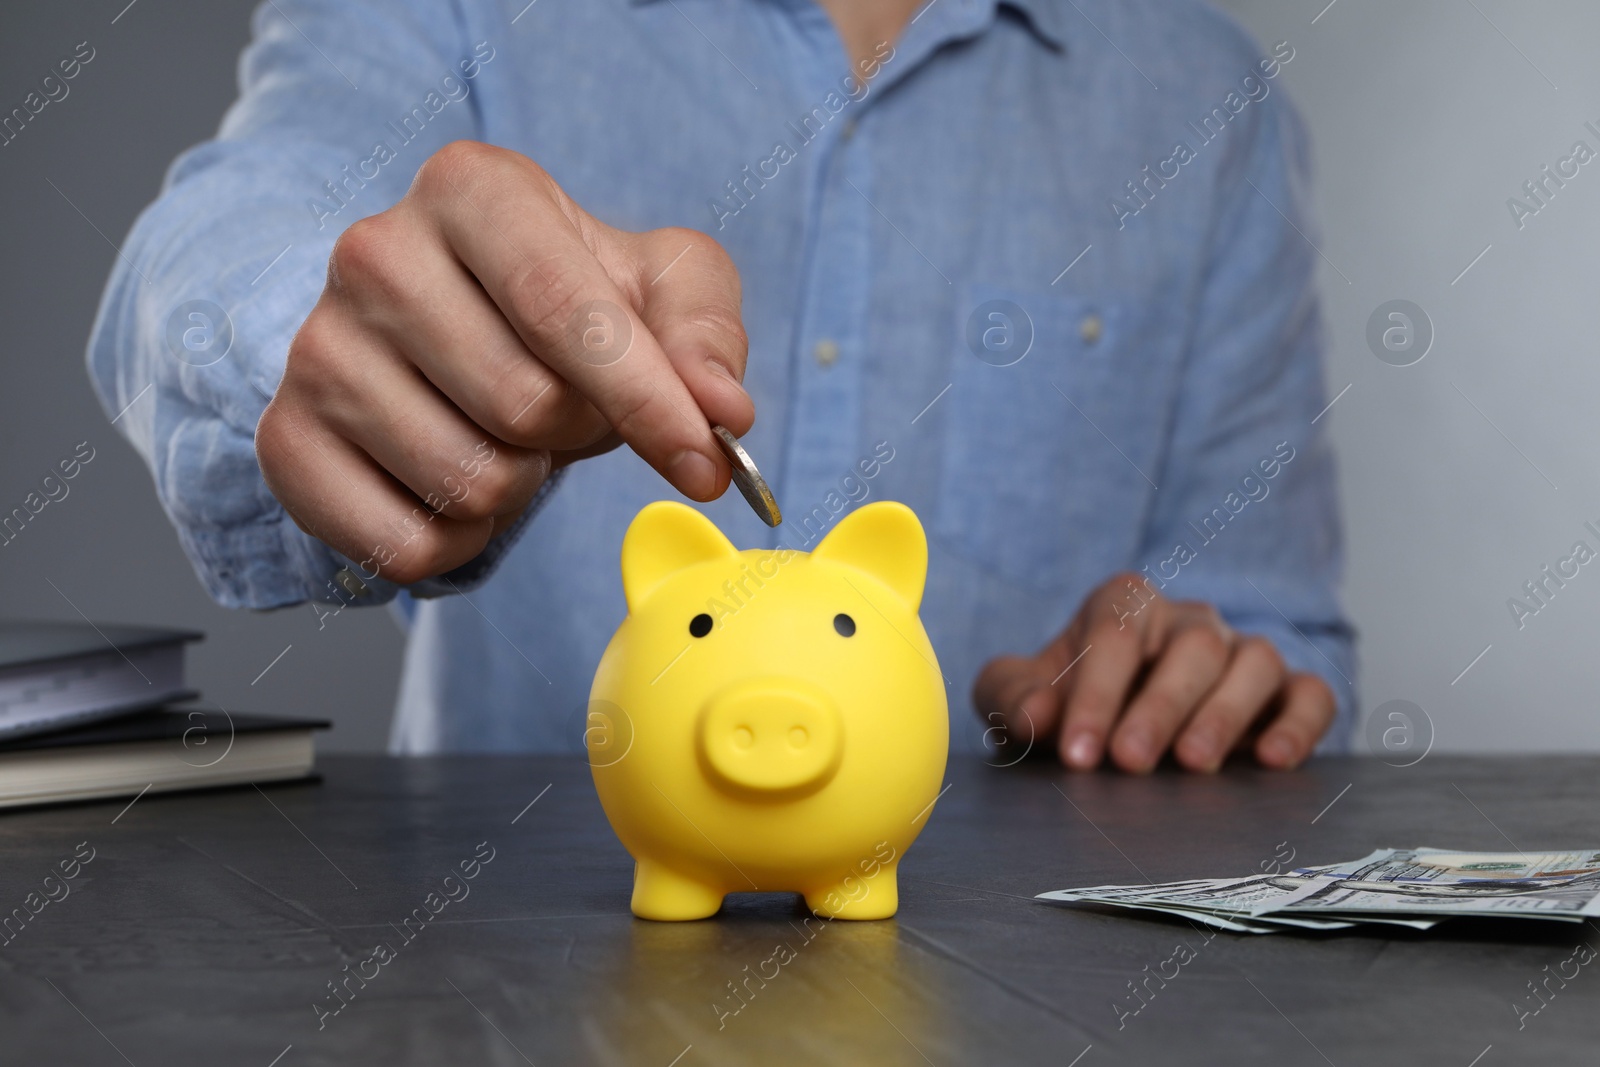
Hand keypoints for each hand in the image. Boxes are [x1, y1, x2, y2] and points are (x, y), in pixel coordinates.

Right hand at [256, 141, 752, 583]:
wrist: (448, 338)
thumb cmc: (564, 305)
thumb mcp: (658, 287)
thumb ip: (704, 335)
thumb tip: (722, 407)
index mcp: (472, 189)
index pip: (564, 310)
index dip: (647, 401)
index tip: (705, 466)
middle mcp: (374, 253)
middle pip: (522, 407)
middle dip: (574, 435)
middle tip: (563, 411)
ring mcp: (316, 348)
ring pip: (469, 481)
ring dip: (519, 488)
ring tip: (505, 438)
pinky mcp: (285, 439)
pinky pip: (403, 544)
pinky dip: (457, 544)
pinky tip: (453, 486)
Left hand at [972, 572, 1335, 772]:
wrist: (1111, 724)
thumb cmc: (1064, 703)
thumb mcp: (1018, 696)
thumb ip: (1011, 698)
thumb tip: (1035, 715)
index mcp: (1123, 605)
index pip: (1114, 633)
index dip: (1096, 692)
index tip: (1078, 752)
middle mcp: (1189, 621)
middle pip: (1191, 646)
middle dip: (1160, 706)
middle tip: (1130, 762)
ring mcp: (1241, 653)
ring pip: (1255, 662)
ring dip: (1226, 713)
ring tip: (1195, 764)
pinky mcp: (1285, 694)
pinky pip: (1310, 695)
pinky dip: (1299, 725)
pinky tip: (1272, 761)